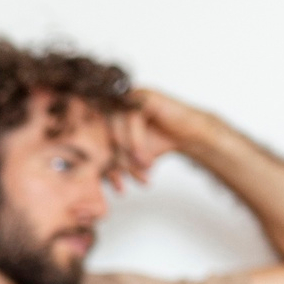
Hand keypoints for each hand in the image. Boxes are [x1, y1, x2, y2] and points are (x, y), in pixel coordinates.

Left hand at [105, 89, 222, 190]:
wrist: (191, 136)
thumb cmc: (160, 144)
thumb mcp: (130, 159)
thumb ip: (111, 162)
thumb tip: (93, 176)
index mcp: (108, 118)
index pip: (96, 142)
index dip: (106, 166)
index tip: (119, 187)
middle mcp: (115, 105)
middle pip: (103, 136)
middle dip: (117, 162)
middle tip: (129, 179)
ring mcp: (128, 98)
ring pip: (115, 128)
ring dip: (128, 154)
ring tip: (143, 167)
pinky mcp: (143, 95)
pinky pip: (130, 119)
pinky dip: (136, 142)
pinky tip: (146, 158)